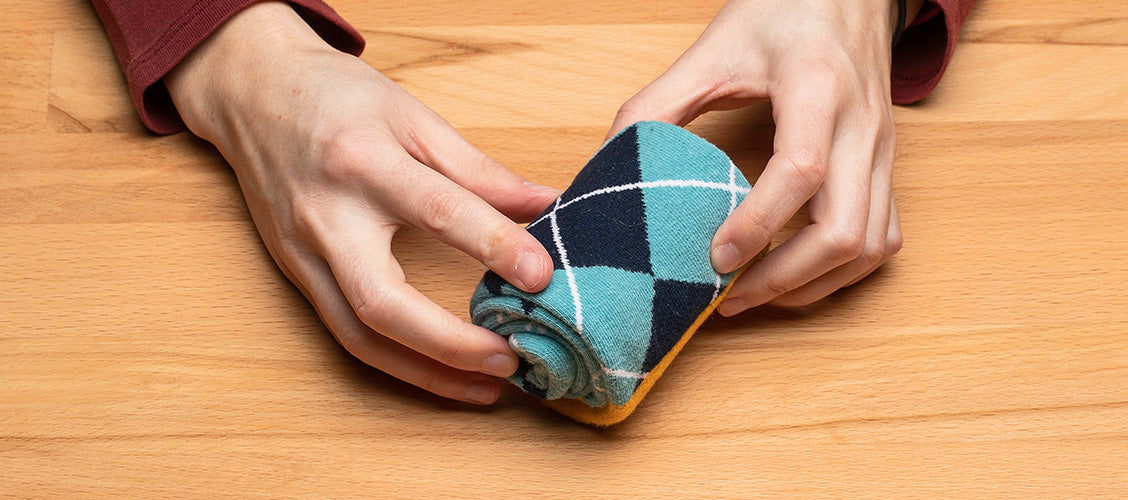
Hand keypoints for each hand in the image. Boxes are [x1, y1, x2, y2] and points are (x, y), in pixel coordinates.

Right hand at [165, 2, 558, 403]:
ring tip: (486, 386)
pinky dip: (396, 362)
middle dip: (451, 343)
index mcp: (365, 162)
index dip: (495, 245)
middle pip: (383, 302)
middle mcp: (328, 216)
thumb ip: (480, 170)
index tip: (542, 275)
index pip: (439, 212)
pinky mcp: (295, 274)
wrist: (251, 91)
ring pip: (359, 336)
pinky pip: (345, 333)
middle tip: (511, 358)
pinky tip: (440, 372)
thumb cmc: (337, 97)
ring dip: (425, 373)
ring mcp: (304, 252)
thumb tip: (548, 204)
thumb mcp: (414, 117)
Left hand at [608, 0, 915, 312]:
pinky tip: (799, 274)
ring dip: (813, 285)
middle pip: (843, 230)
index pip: (800, 171)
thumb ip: (657, 105)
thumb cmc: (783, 12)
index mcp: (816, 88)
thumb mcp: (711, 50)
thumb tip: (609, 161)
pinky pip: (884, 238)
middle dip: (784, 278)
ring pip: (870, 246)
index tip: (715, 258)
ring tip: (757, 294)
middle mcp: (860, 125)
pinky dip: (844, 272)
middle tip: (728, 295)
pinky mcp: (888, 166)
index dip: (758, 225)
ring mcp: (881, 150)